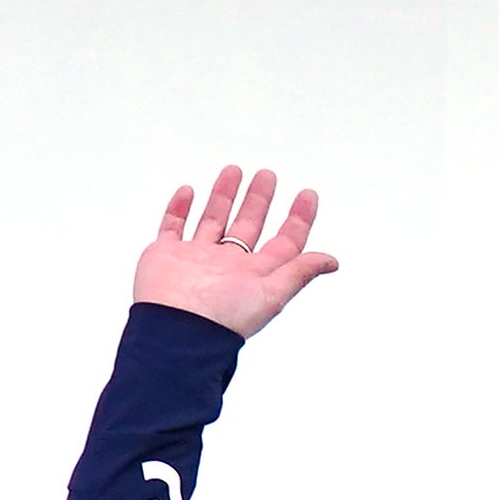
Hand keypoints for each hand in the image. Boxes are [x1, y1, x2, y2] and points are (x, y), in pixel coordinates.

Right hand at [136, 166, 337, 337]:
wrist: (176, 328)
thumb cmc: (225, 317)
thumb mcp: (272, 294)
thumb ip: (299, 273)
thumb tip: (332, 261)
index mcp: (255, 274)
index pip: (284, 242)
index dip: (298, 219)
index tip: (308, 194)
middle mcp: (228, 264)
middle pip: (248, 225)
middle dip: (259, 200)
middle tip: (267, 175)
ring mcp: (196, 258)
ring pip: (213, 219)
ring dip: (223, 196)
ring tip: (234, 171)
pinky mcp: (166, 255)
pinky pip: (173, 226)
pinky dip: (179, 208)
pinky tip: (189, 191)